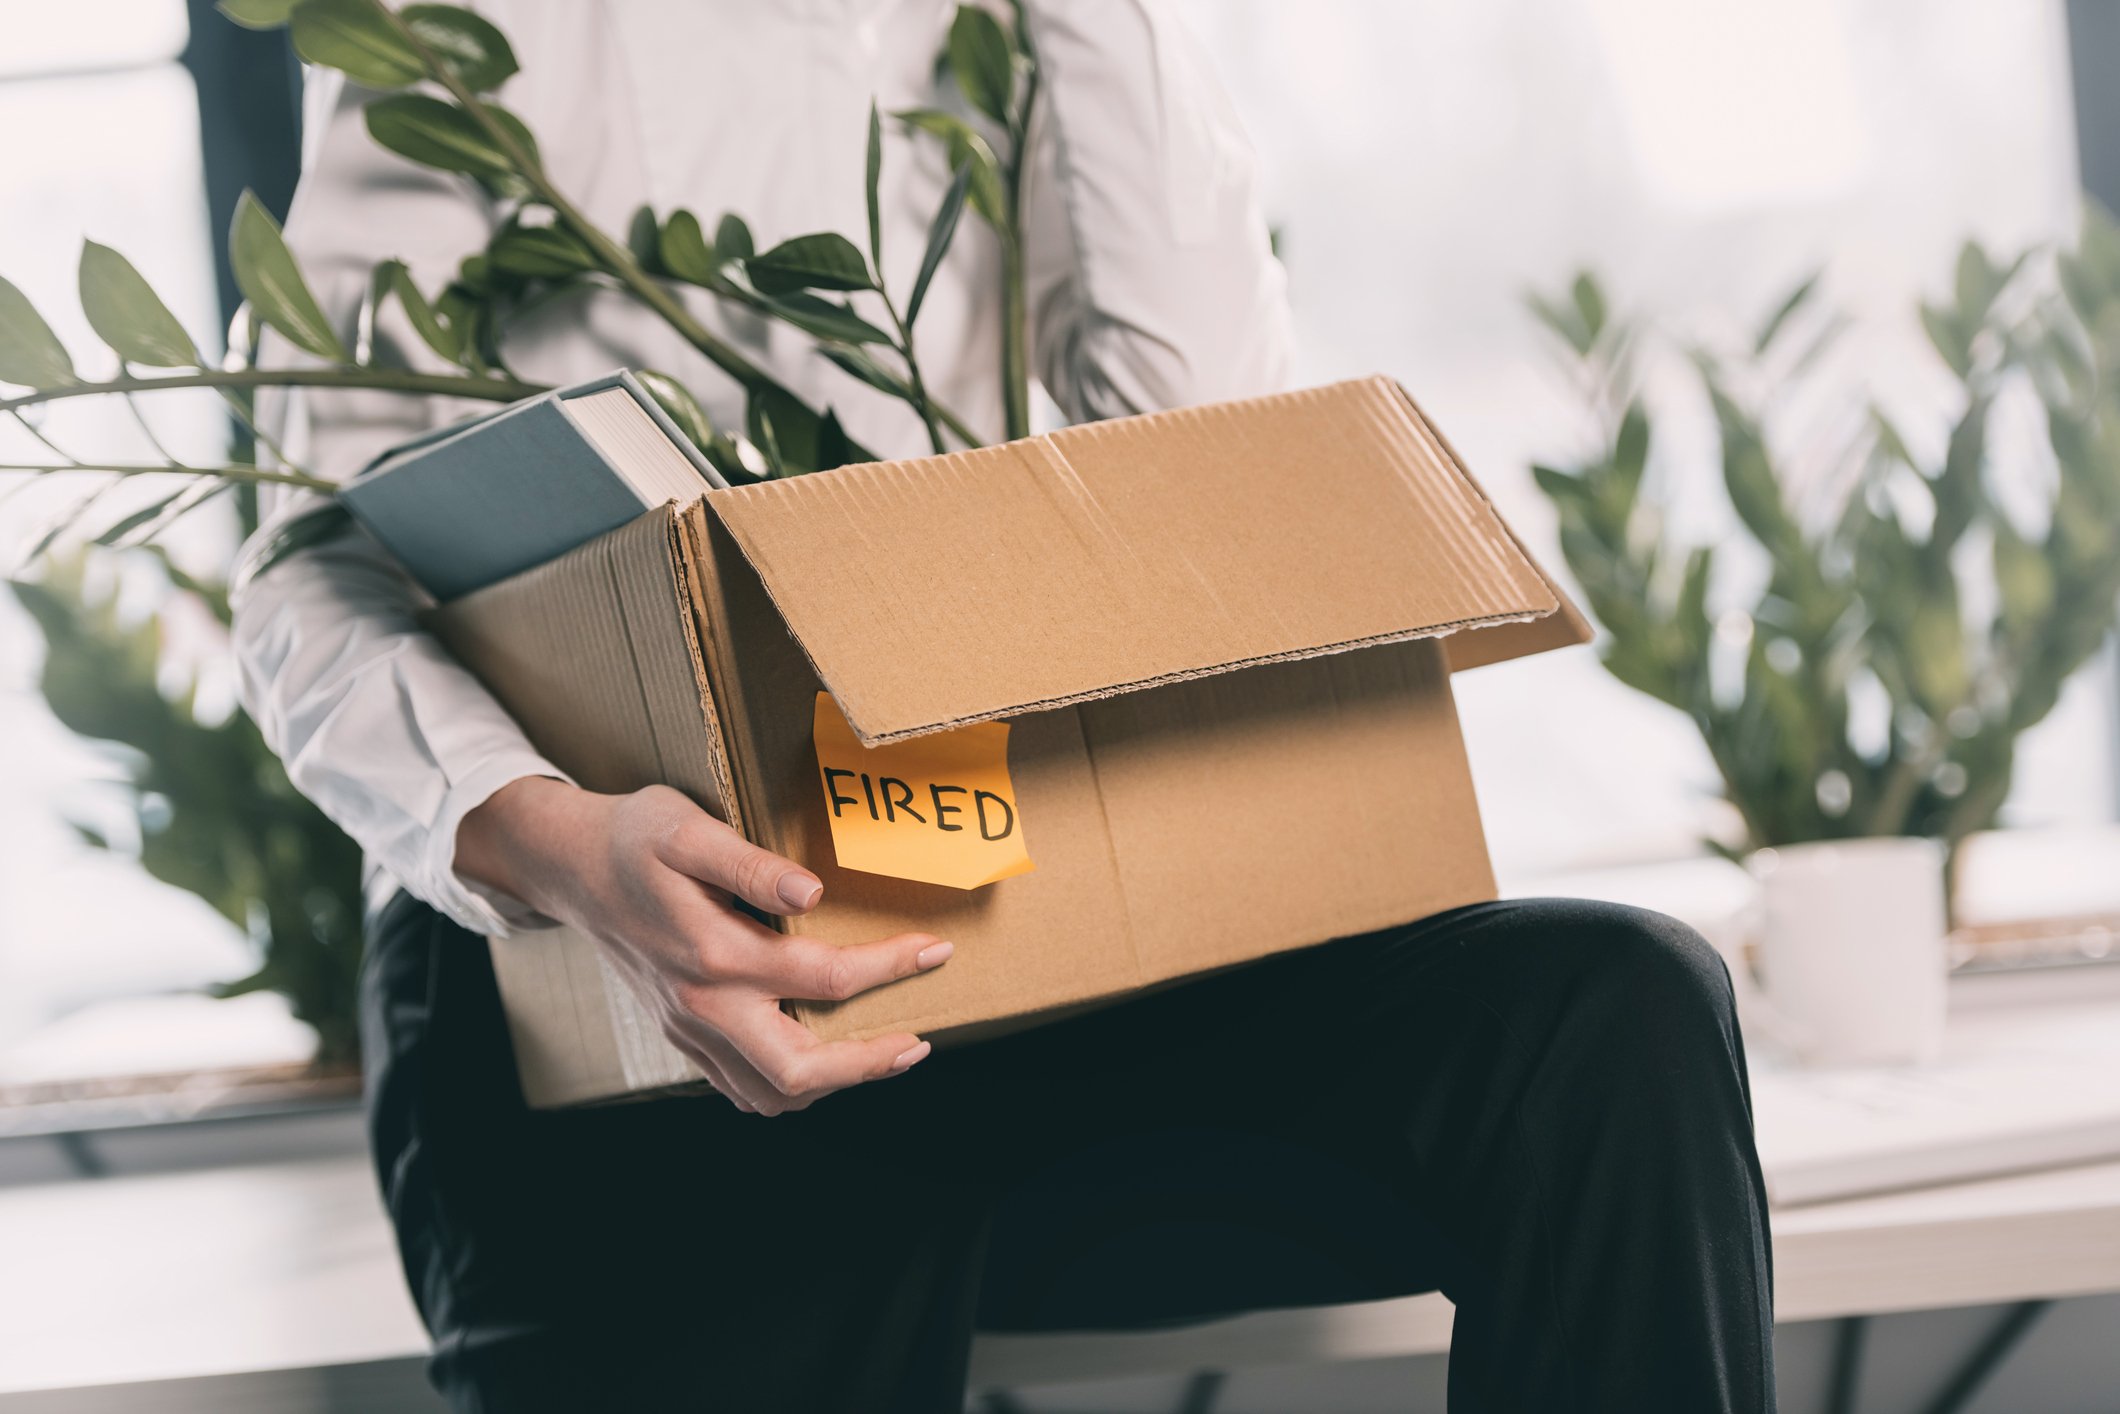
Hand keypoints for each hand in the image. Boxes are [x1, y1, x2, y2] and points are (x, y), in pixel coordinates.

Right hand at [457, 778, 949, 1114]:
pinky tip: (821, 1057)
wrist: (567, 866)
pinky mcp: (680, 1034)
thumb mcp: (686, 828)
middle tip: (917, 1043)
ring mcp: (688, 1028)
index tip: (935, 949)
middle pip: (797, 1072)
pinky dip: (788, 1086)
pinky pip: (739, 1087)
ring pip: (767, 1094)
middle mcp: (702, 1005)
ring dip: (832, 1083)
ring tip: (881, 1052)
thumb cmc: (632, 837)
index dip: (889, 966)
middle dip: (867, 1064)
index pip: (823, 978)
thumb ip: (749, 866)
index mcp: (713, 953)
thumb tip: (812, 894)